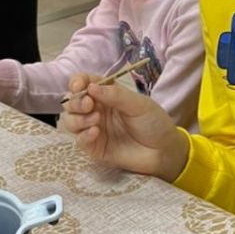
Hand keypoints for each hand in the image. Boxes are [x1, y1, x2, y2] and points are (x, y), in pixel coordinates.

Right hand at [58, 74, 189, 178]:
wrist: (164, 150)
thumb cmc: (154, 122)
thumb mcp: (139, 104)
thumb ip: (116, 95)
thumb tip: (91, 87)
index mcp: (107, 95)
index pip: (84, 83)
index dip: (77, 82)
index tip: (79, 86)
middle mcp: (97, 110)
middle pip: (72, 102)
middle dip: (76, 102)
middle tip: (89, 105)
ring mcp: (94, 129)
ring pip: (70, 121)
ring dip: (78, 118)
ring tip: (96, 120)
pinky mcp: (95, 148)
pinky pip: (79, 141)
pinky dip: (83, 135)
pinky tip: (96, 132)